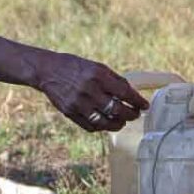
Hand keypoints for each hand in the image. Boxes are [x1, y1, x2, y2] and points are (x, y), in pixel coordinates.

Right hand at [32, 53, 148, 131]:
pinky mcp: (70, 113)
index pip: (124, 93)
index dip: (137, 101)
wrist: (48, 71)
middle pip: (116, 110)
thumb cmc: (76, 67)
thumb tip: (132, 94)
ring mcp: (78, 103)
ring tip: (122, 121)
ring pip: (104, 122)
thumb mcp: (97, 67)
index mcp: (98, 75)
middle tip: (135, 114)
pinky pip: (91, 127)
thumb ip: (114, 80)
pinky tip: (106, 122)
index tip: (145, 106)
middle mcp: (89, 90)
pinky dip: (101, 127)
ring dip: (118, 124)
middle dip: (131, 114)